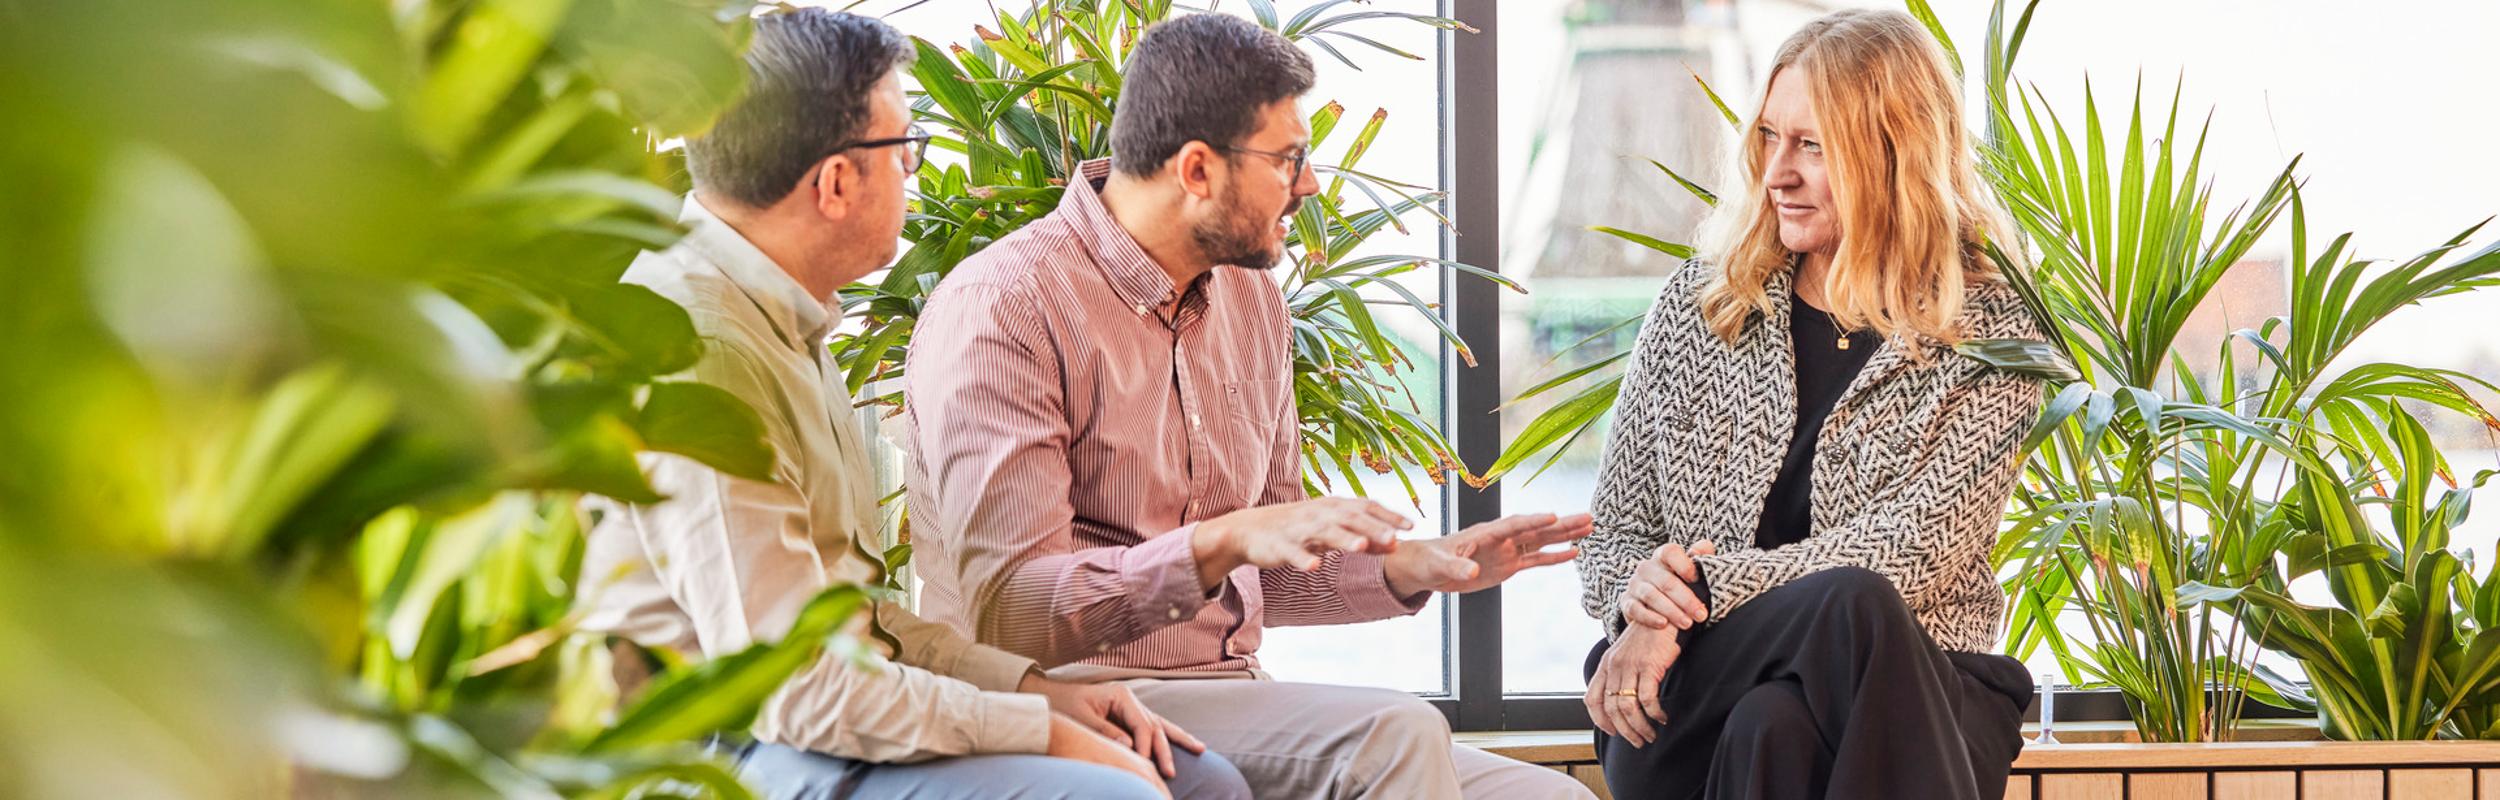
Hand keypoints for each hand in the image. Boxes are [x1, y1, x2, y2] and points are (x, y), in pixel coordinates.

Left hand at [1021, 675, 1205, 778]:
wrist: (1051, 695)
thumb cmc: (1064, 705)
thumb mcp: (1082, 719)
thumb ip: (1106, 731)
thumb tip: (1130, 746)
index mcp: (1121, 696)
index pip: (1142, 725)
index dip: (1145, 747)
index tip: (1144, 766)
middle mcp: (1131, 699)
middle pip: (1155, 726)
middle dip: (1163, 750)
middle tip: (1169, 773)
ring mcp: (1133, 706)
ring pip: (1161, 725)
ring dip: (1178, 740)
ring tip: (1200, 749)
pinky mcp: (1130, 715)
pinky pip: (1154, 726)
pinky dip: (1169, 736)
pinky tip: (1186, 743)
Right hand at [1193, 497, 1412, 587]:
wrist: (1250, 530)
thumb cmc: (1299, 528)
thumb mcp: (1333, 530)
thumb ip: (1364, 536)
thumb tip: (1397, 543)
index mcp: (1334, 507)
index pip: (1366, 507)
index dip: (1389, 516)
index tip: (1412, 526)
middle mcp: (1319, 514)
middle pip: (1350, 519)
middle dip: (1372, 528)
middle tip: (1394, 539)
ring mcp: (1299, 529)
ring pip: (1324, 533)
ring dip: (1343, 539)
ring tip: (1361, 548)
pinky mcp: (1279, 545)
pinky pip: (1292, 553)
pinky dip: (1303, 559)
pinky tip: (1314, 567)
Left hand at [1383, 513, 1592, 596]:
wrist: (1426, 567)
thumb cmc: (1429, 561)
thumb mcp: (1439, 566)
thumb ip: (1456, 568)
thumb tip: (1472, 573)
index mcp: (1484, 533)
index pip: (1513, 524)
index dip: (1532, 521)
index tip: (1553, 516)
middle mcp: (1501, 538)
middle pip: (1535, 528)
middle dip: (1561, 524)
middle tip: (1588, 517)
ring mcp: (1507, 550)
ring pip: (1541, 540)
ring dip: (1564, 535)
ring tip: (1590, 528)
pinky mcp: (1508, 565)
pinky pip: (1536, 560)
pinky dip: (1554, 557)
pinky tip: (1574, 553)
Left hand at [1583, 623, 1680, 748]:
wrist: (1662, 614)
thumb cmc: (1646, 639)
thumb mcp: (1625, 656)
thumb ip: (1619, 675)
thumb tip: (1619, 704)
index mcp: (1605, 665)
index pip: (1592, 698)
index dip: (1599, 720)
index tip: (1612, 732)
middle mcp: (1614, 666)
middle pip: (1611, 708)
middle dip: (1624, 730)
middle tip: (1637, 741)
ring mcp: (1630, 666)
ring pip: (1628, 707)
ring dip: (1639, 727)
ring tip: (1650, 735)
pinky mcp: (1649, 666)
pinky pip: (1648, 698)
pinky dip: (1654, 713)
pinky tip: (1661, 718)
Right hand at [1620, 540, 1714, 630]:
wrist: (1655, 605)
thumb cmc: (1678, 584)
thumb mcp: (1690, 570)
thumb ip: (1700, 558)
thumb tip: (1706, 546)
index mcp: (1662, 557)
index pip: (1670, 552)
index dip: (1684, 564)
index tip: (1696, 579)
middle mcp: (1646, 568)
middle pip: (1666, 581)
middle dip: (1686, 599)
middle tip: (1701, 614)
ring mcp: (1635, 585)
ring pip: (1652, 596)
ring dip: (1671, 611)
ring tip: (1687, 623)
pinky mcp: (1627, 603)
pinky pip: (1635, 609)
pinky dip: (1649, 617)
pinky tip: (1663, 624)